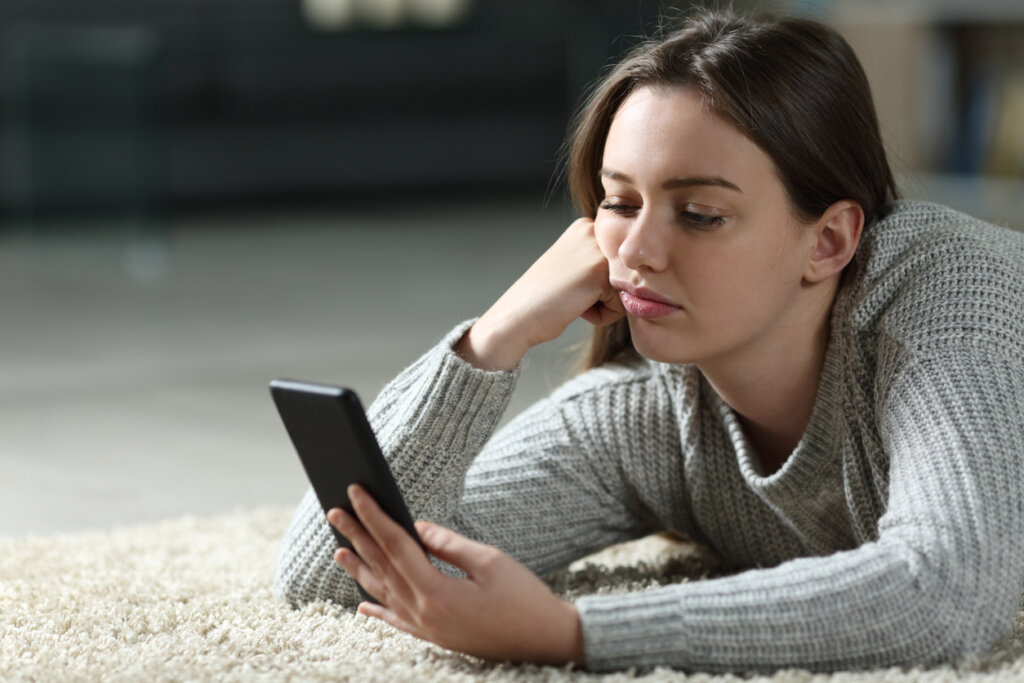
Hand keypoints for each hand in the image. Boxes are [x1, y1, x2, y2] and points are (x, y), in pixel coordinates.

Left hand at [327, 485, 584, 665]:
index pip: (396, 544)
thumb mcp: (489, 561)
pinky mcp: (435, 637)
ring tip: (340, 548)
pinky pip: (397, 621)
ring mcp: (426, 628)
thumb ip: (448, 544)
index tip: (356, 494)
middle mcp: (423, 613)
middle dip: (358, 536)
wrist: (545, 640)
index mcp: (436, 591)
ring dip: (360, 569)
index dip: (374, 516)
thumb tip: (417, 527)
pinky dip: (377, 609)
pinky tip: (362, 603)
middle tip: (335, 512)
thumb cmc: (523, 597)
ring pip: (383, 593)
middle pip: (382, 566)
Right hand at [456, 217, 624, 370]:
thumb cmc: (544, 300)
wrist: (516, 317)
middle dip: (606, 294)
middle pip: (628, 274)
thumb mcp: (574, 267)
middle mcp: (593, 230)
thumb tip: (647, 269)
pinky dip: (602, 315)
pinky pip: (621, 304)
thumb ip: (602, 262)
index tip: (572, 284)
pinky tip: (574, 307)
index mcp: (586, 226)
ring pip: (628, 289)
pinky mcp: (599, 272)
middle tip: (572, 293)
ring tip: (573, 300)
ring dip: (605, 305)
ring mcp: (596, 249)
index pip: (622, 262)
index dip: (602, 284)